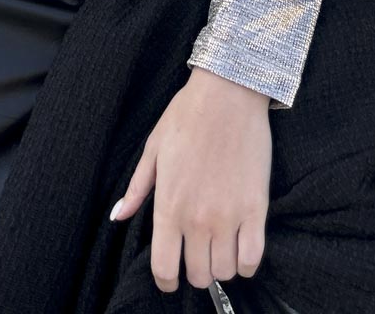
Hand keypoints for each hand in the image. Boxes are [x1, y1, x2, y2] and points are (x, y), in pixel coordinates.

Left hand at [109, 68, 271, 292]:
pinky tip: (241, 247)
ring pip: (225, 271)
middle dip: (195, 271)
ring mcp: (228, 216)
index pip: (163, 268)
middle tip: (197, 255)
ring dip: (221, 266)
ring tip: (220, 247)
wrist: (227, 93)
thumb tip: (118, 216)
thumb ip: (137, 188)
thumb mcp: (154, 148)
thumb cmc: (187, 115)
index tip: (170, 277)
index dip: (165, 281)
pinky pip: (253, 258)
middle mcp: (196, 218)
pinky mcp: (256, 209)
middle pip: (197, 275)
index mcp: (168, 204)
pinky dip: (247, 261)